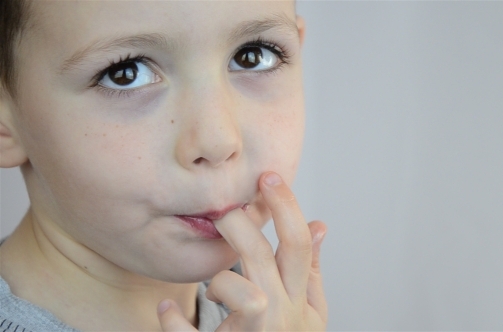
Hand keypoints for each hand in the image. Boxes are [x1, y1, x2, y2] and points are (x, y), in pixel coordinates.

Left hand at [157, 172, 327, 330]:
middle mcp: (280, 315)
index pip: (298, 243)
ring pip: (236, 291)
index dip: (286, 206)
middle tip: (225, 215)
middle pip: (259, 255)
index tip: (268, 176)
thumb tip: (321, 225)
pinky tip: (168, 312)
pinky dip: (176, 323)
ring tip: (213, 284)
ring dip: (217, 279)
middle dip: (238, 226)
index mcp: (300, 301)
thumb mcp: (311, 313)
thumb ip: (312, 271)